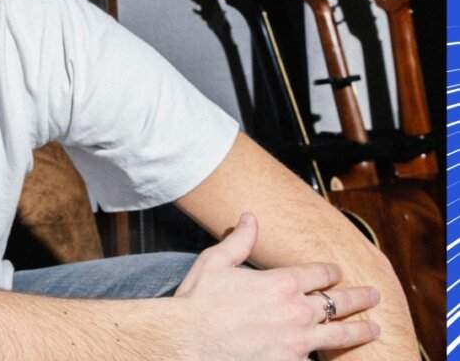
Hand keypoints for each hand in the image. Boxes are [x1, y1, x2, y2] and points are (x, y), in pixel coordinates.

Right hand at [174, 212, 380, 359]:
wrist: (189, 341)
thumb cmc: (199, 300)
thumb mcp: (216, 261)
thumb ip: (239, 240)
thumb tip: (250, 217)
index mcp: (281, 282)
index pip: (319, 273)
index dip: (331, 272)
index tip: (337, 273)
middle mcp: (297, 311)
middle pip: (339, 302)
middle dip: (359, 297)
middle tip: (374, 295)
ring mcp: (297, 342)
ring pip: (340, 334)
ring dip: (360, 330)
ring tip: (374, 328)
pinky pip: (317, 359)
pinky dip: (330, 356)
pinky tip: (340, 358)